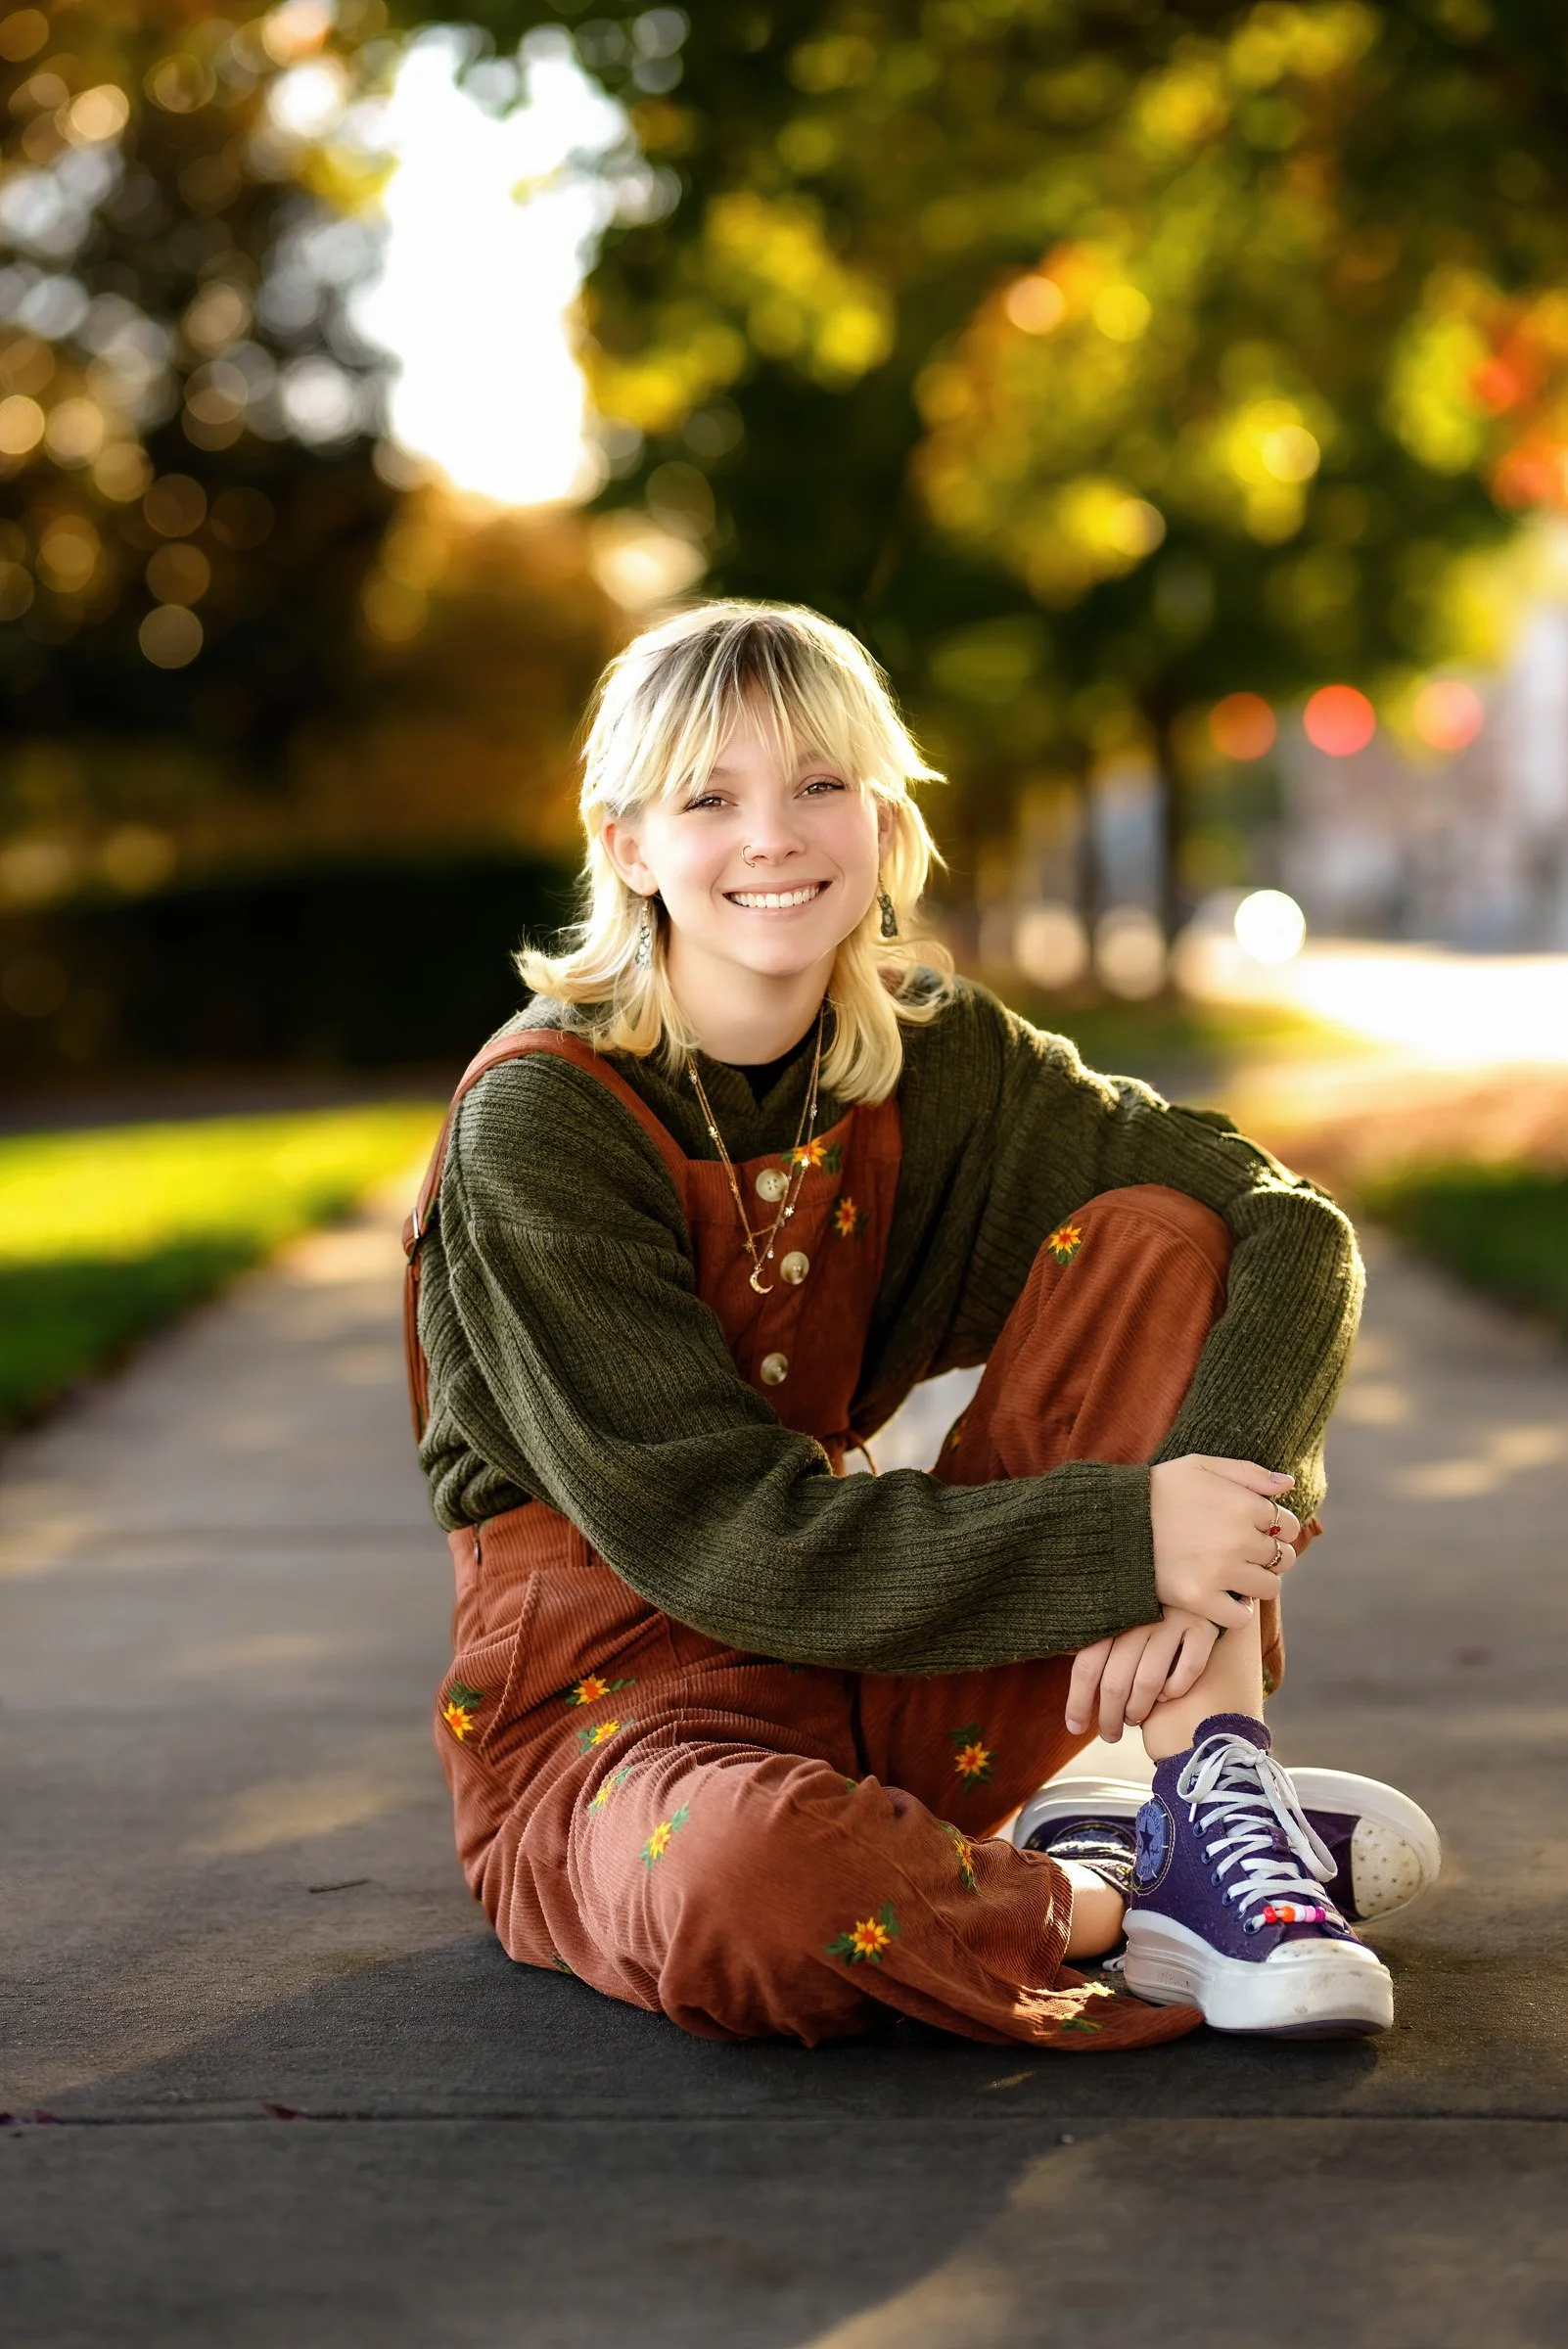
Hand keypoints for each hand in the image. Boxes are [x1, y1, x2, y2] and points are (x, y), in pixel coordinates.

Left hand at [1065, 1610, 1221, 1740]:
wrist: (1197, 1572)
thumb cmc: (1149, 1606)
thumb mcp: (1118, 1617)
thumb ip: (1098, 1643)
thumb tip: (1071, 1675)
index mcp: (1112, 1615)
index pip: (1087, 1665)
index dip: (1078, 1702)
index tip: (1074, 1727)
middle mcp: (1140, 1617)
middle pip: (1115, 1681)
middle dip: (1108, 1717)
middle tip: (1109, 1735)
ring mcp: (1173, 1620)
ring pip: (1148, 1682)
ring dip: (1138, 1710)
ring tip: (1134, 1720)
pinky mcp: (1203, 1626)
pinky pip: (1188, 1670)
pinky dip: (1175, 1690)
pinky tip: (1167, 1696)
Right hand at [1149, 1455, 1300, 1629]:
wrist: (1112, 1521)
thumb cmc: (1158, 1489)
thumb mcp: (1200, 1465)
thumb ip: (1249, 1473)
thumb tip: (1288, 1485)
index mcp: (1243, 1504)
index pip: (1287, 1525)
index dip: (1276, 1528)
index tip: (1257, 1531)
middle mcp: (1239, 1538)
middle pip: (1283, 1558)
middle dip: (1268, 1556)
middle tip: (1243, 1554)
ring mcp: (1221, 1571)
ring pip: (1269, 1588)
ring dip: (1256, 1583)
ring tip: (1232, 1575)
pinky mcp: (1199, 1599)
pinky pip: (1240, 1617)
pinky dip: (1234, 1611)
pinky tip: (1220, 1597)